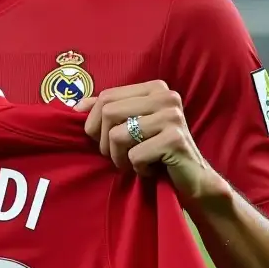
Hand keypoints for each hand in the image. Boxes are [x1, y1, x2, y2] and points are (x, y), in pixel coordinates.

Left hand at [75, 80, 224, 200]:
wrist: (192, 179)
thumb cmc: (156, 152)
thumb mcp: (131, 126)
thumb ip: (106, 111)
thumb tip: (75, 106)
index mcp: (154, 88)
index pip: (105, 97)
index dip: (94, 123)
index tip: (104, 140)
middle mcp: (166, 96)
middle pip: (108, 112)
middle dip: (105, 142)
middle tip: (120, 156)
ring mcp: (172, 116)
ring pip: (117, 135)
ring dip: (120, 158)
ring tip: (136, 162)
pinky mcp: (175, 140)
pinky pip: (134, 155)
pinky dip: (137, 168)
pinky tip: (152, 168)